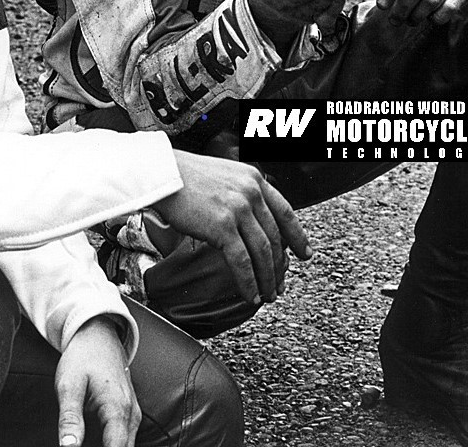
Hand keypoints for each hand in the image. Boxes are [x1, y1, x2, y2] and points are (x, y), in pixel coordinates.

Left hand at [55, 316, 140, 446]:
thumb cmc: (82, 356)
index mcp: (117, 408)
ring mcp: (133, 413)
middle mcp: (131, 413)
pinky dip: (113, 445)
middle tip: (81, 443)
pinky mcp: (130, 412)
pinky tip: (95, 442)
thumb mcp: (68, 385)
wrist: (98, 334)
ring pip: (126, 446)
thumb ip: (69, 419)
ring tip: (84, 440)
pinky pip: (125, 438)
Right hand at [159, 149, 312, 305]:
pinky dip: (249, 282)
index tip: (304, 253)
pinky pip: (242, 261)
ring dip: (267, 278)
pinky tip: (251, 294)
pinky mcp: (223, 226)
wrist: (162, 173)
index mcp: (254, 179)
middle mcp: (251, 192)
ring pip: (263, 252)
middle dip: (280, 266)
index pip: (285, 211)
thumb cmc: (185, 176)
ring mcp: (238, 209)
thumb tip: (249, 218)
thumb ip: (241, 193)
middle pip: (275, 237)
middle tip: (280, 284)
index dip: (297, 236)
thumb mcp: (224, 176)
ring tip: (268, 294)